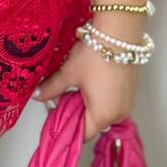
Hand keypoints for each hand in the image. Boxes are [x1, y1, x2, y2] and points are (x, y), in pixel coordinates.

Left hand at [31, 16, 142, 140]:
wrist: (119, 33)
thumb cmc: (94, 55)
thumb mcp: (69, 72)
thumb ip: (52, 88)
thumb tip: (37, 95)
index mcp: (103, 115)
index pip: (82, 133)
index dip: (66, 126)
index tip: (54, 115)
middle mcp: (119, 114)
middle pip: (92, 123)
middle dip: (75, 112)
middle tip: (60, 97)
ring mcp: (127, 102)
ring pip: (102, 111)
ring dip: (86, 103)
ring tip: (73, 86)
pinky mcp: (130, 91)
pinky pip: (111, 101)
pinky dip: (98, 96)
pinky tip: (88, 81)